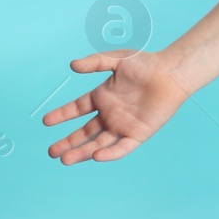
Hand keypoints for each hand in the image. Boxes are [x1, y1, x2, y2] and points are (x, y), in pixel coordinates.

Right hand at [43, 50, 191, 164]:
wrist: (172, 73)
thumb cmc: (147, 64)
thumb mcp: (117, 60)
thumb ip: (95, 62)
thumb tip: (72, 65)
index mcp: (103, 97)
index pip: (77, 109)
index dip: (61, 115)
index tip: (46, 121)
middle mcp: (110, 114)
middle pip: (84, 132)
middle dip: (68, 142)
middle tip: (51, 152)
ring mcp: (123, 125)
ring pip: (98, 143)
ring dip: (82, 152)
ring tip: (64, 159)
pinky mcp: (139, 133)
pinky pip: (122, 147)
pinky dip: (110, 153)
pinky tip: (96, 156)